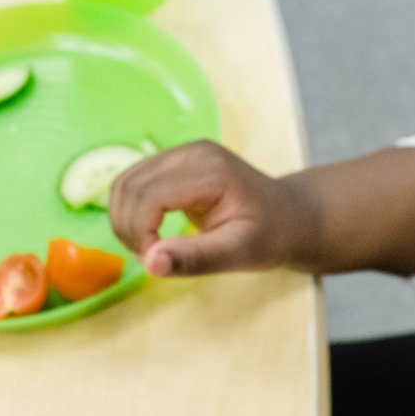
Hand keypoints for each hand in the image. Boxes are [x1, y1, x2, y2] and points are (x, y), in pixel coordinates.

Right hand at [108, 140, 316, 276]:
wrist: (290, 216)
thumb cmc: (271, 235)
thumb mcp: (240, 254)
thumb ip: (196, 258)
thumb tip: (150, 263)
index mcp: (212, 171)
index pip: (148, 196)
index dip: (139, 233)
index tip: (155, 262)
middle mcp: (194, 152)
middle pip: (129, 187)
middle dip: (128, 230)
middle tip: (154, 260)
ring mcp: (183, 153)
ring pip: (124, 183)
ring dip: (125, 221)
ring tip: (153, 249)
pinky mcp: (175, 162)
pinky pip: (133, 183)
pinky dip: (130, 212)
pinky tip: (152, 234)